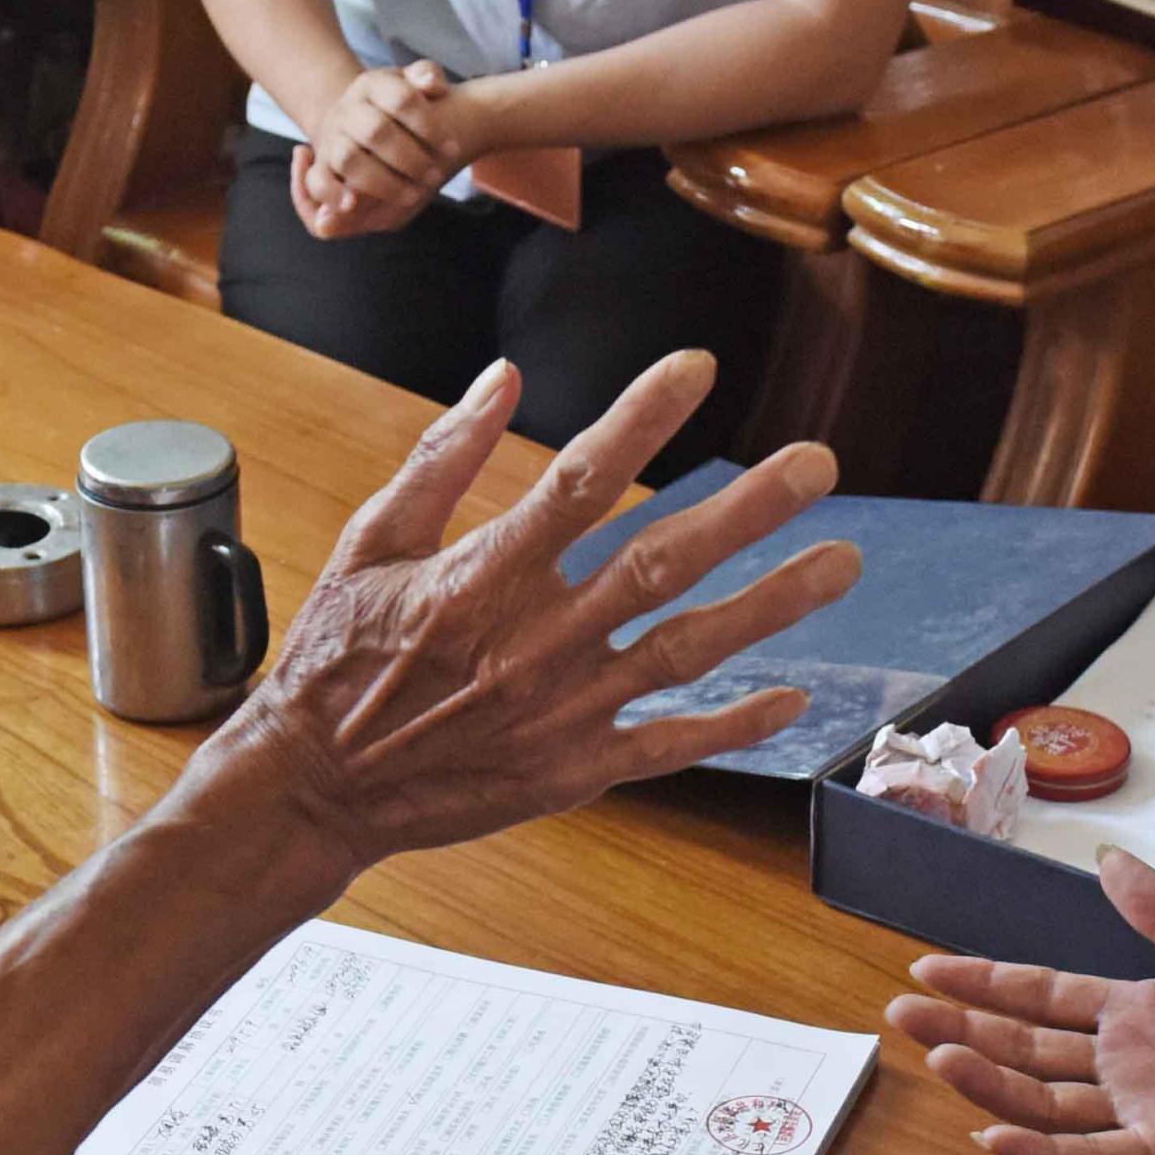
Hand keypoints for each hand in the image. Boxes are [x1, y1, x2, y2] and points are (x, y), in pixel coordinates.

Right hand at [201, 351, 854, 870]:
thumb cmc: (337, 658)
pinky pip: (667, 746)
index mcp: (483, 575)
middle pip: (661, 561)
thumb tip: (503, 378)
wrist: (313, 788)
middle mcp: (535, 640)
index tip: (700, 367)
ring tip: (841, 563)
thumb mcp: (370, 542)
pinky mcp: (571, 772)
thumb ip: (441, 458)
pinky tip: (793, 697)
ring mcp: (561, 711)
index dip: (644, 417)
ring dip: (770, 606)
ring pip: (686, 650)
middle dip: (748, 509)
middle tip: (819, 464)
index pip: (581, 479)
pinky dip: (732, 725)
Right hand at [300, 59, 463, 232]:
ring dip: (384, 182)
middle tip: (435, 176)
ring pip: (349, 159)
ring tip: (414, 195)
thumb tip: (430, 84)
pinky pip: (317, 180)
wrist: (355, 117)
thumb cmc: (396, 104)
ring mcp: (332, 136)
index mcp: (373, 84)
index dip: (429, 126)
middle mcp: (348, 109)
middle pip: (376, 131)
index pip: (402, 99)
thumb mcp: (412, 82)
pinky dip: (332, 194)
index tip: (452, 148)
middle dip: (410, 158)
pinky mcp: (322, 164)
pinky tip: (353, 205)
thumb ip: (427, 75)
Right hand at [881, 847, 1154, 1154]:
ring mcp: (1144, 1110)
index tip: (929, 969)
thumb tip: (1109, 862)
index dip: (987, 983)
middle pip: (1026, 1046)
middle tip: (900, 1014)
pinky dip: (1040, 1151)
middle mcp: (1132, 1063)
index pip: (1043, 996)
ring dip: (987, 1079)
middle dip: (962, 1028)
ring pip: (1044, 1098)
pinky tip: (992, 1131)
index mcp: (1142, 1009)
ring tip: (933, 1056)